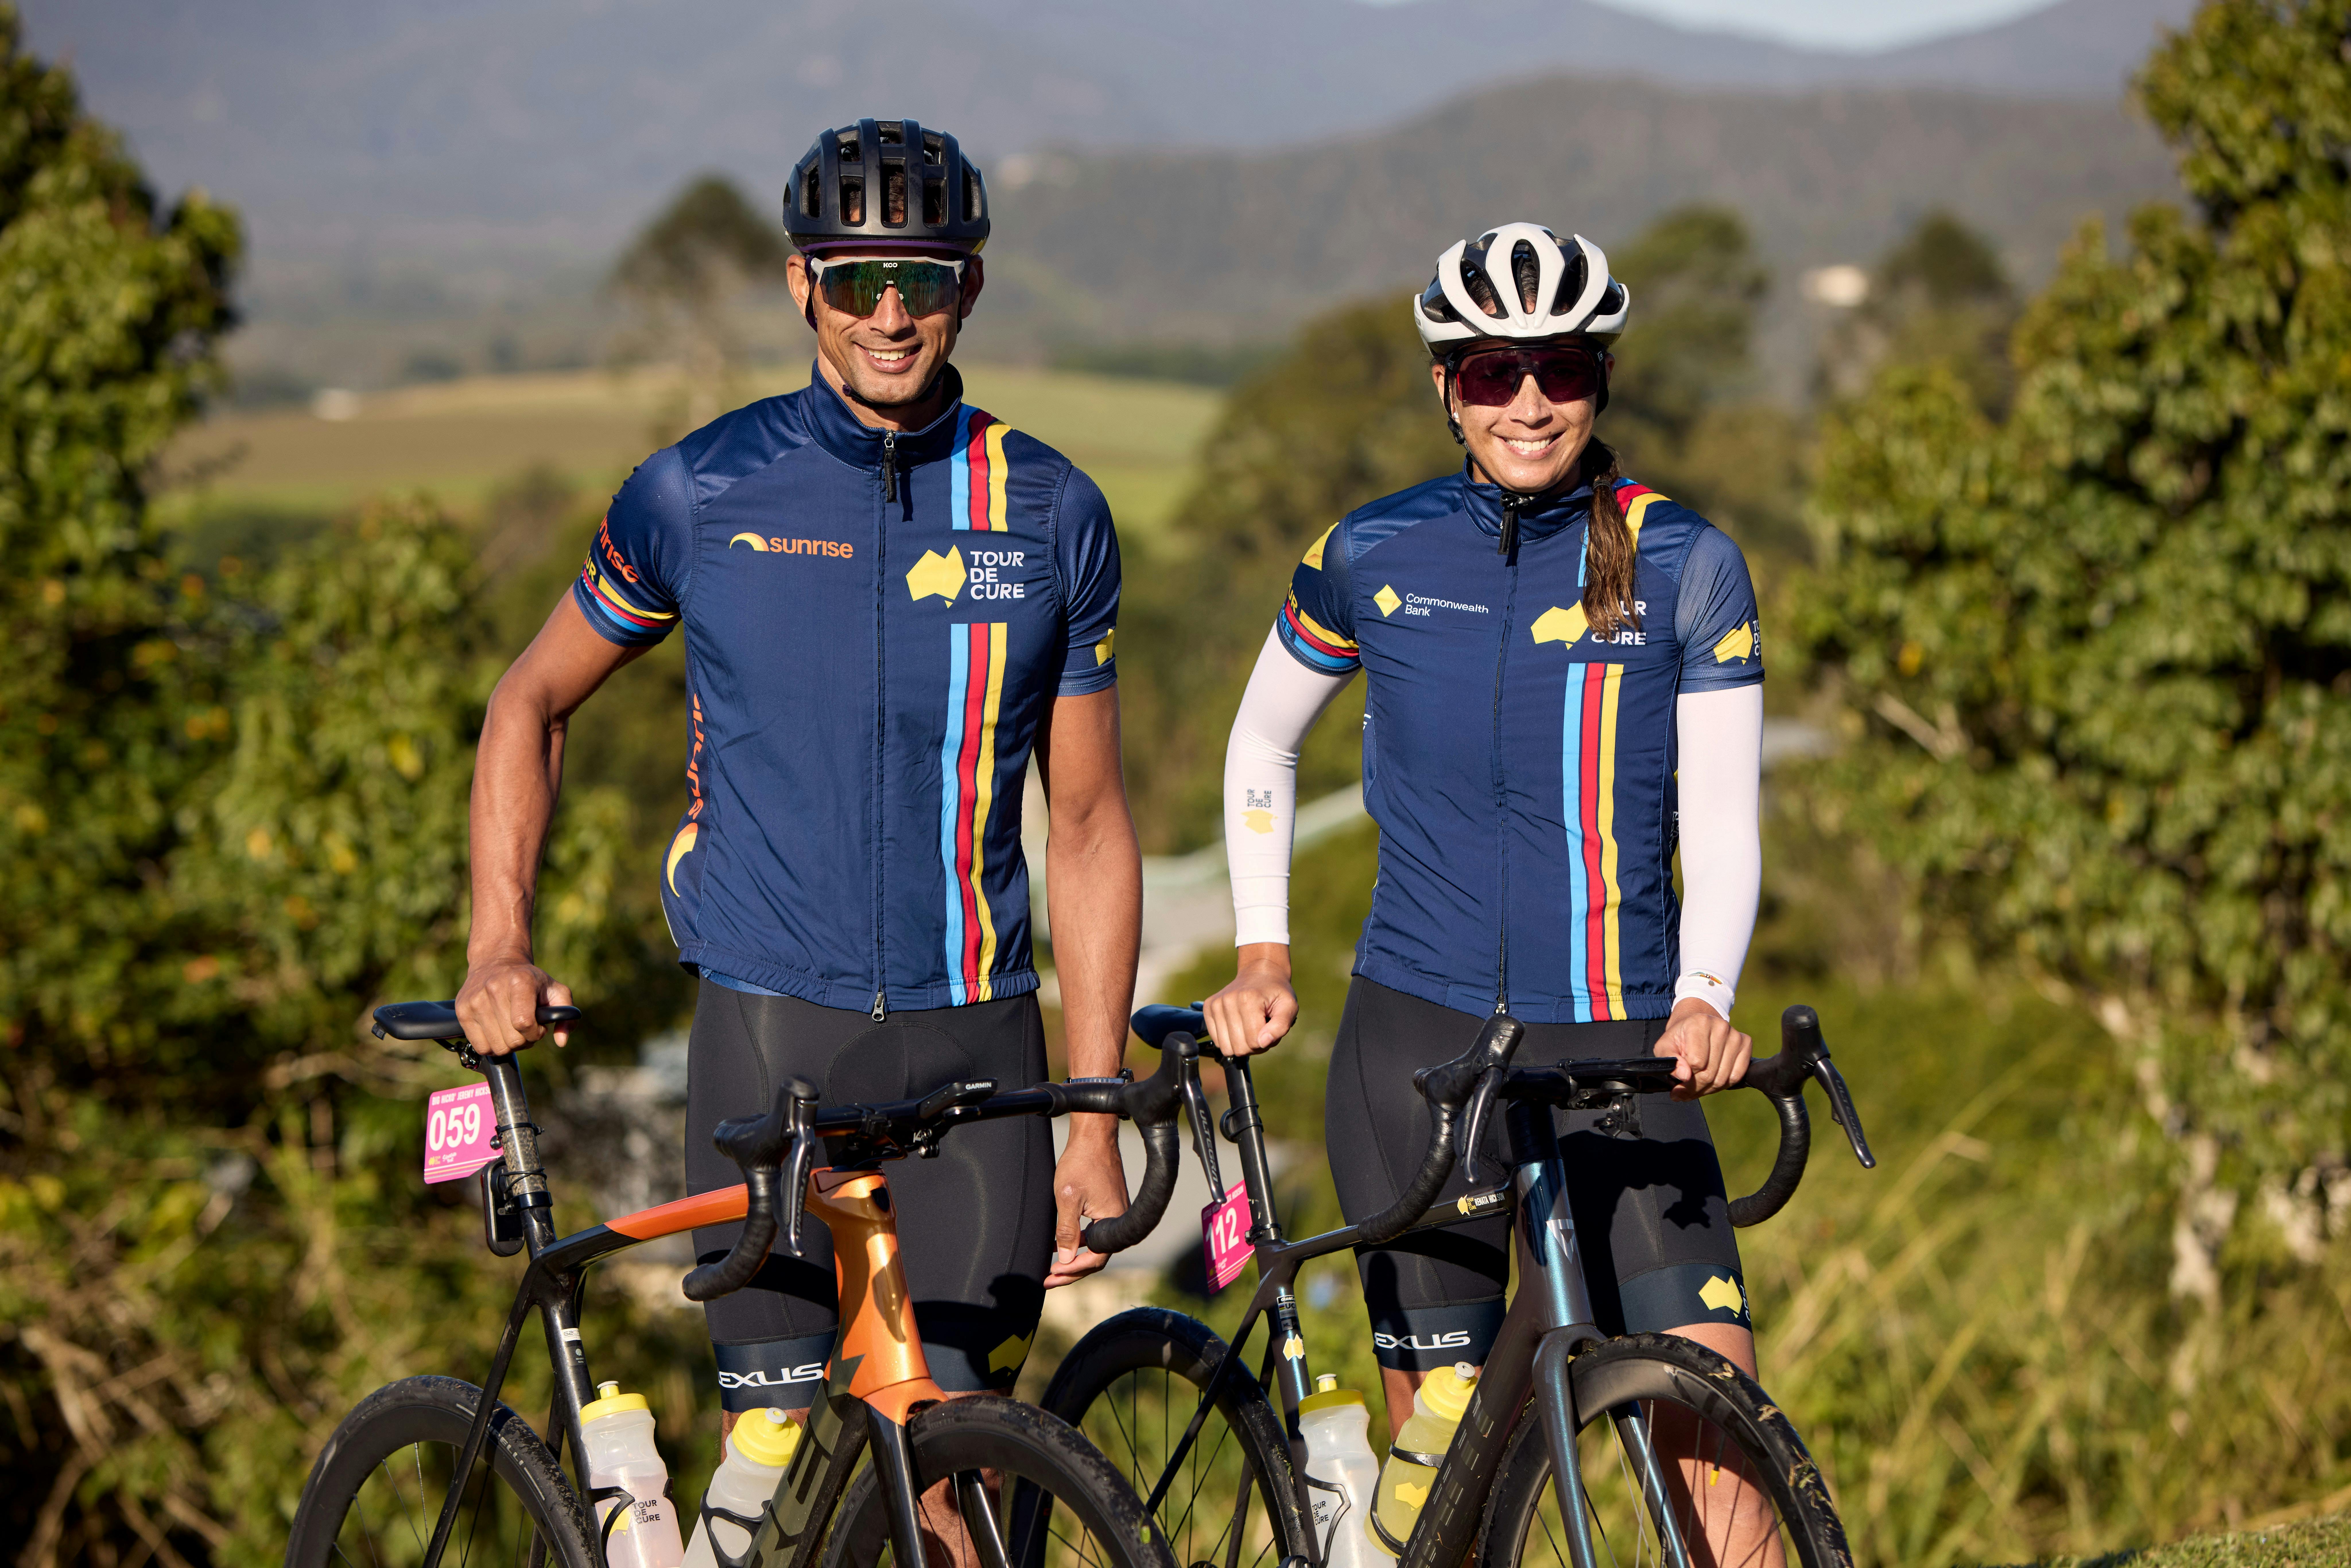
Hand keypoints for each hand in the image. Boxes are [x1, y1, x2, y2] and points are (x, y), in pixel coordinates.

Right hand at [455, 958, 574, 1054]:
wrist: (495, 963)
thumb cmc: (530, 981)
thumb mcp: (555, 991)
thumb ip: (566, 1015)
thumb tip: (562, 1041)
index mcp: (520, 981)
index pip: (524, 1023)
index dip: (535, 1033)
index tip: (539, 1027)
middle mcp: (494, 988)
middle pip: (511, 1039)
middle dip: (524, 1040)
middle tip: (525, 1028)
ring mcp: (475, 1000)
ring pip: (496, 1047)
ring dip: (508, 1045)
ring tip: (511, 1029)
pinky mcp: (462, 1011)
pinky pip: (480, 1047)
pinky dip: (492, 1046)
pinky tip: (498, 1031)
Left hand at [1044, 1126, 1126, 1287]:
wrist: (1093, 1134)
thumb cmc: (1081, 1162)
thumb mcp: (1067, 1198)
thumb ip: (1067, 1231)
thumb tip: (1064, 1260)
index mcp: (1114, 1222)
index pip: (1095, 1259)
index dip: (1073, 1270)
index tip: (1052, 1274)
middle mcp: (1118, 1221)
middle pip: (1096, 1257)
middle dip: (1072, 1270)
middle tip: (1048, 1278)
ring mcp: (1114, 1213)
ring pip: (1094, 1245)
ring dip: (1074, 1257)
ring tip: (1052, 1266)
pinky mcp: (1107, 1205)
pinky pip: (1094, 1232)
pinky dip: (1077, 1240)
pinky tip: (1060, 1243)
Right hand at [1203, 945, 1297, 1056]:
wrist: (1259, 973)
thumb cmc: (1276, 992)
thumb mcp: (1289, 1007)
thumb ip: (1281, 1026)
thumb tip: (1263, 1042)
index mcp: (1248, 999)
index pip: (1254, 1042)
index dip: (1266, 1042)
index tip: (1270, 1028)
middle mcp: (1227, 1000)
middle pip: (1239, 1047)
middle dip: (1254, 1045)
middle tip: (1261, 1029)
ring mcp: (1215, 1004)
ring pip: (1225, 1047)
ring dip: (1240, 1044)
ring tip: (1250, 1027)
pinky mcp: (1208, 1008)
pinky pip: (1216, 1040)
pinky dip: (1229, 1039)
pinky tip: (1238, 1025)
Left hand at [1653, 996, 1751, 1100]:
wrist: (1695, 1026)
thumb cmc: (1680, 1039)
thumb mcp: (1664, 1047)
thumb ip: (1670, 1060)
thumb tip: (1684, 1076)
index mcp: (1699, 1023)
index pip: (1696, 1062)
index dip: (1686, 1078)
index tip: (1677, 1085)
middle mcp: (1721, 1026)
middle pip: (1710, 1072)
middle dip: (1695, 1088)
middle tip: (1684, 1093)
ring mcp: (1735, 1035)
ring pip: (1723, 1078)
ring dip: (1708, 1089)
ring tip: (1696, 1088)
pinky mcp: (1745, 1044)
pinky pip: (1737, 1076)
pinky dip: (1723, 1085)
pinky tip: (1711, 1082)